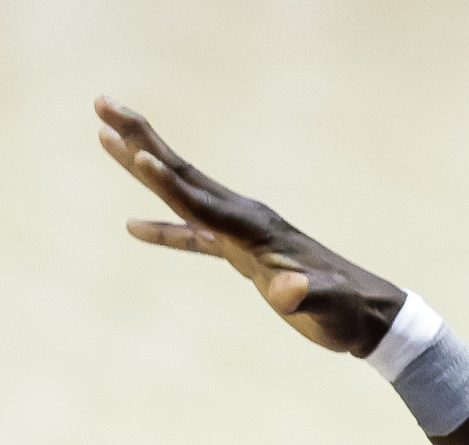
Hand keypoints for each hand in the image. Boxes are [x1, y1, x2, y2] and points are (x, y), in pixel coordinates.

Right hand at [98, 99, 405, 356]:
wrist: (367, 315)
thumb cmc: (346, 312)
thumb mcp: (327, 306)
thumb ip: (305, 294)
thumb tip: (287, 289)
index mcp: (255, 228)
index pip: (201, 201)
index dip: (167, 182)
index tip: (134, 154)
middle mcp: (244, 219)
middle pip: (183, 173)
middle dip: (140, 139)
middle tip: (101, 104)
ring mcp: (242, 233)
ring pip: (183, 192)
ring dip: (143, 166)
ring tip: (105, 137)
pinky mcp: (243, 254)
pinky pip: (193, 234)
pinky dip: (164, 227)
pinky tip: (133, 227)